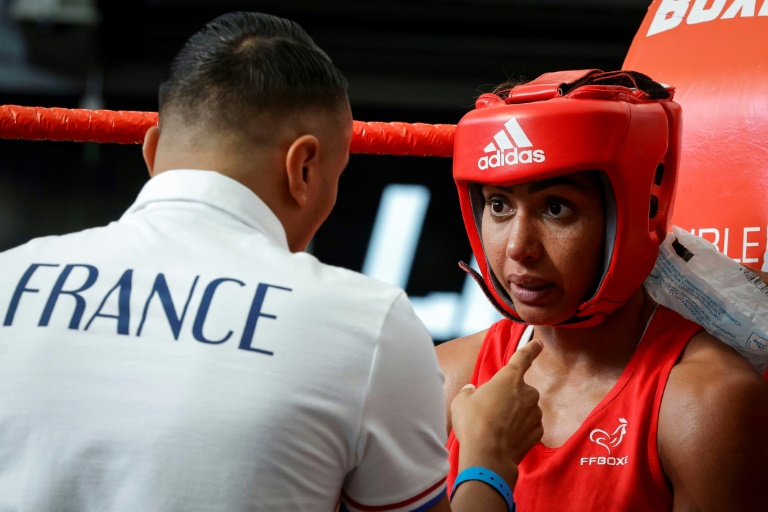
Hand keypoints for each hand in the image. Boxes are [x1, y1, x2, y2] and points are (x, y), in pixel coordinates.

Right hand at [451, 339, 542, 467]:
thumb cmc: (473, 423)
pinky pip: (528, 425)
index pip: (523, 358)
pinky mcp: (537, 432)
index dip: (531, 349)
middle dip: (508, 396)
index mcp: (509, 378)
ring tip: (495, 427)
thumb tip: (471, 391)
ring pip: (525, 408)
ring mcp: (534, 413)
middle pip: (519, 389)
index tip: (538, 343)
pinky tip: (505, 437)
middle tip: (491, 410)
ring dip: (514, 414)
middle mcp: (527, 392)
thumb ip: (469, 392)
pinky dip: (519, 429)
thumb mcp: (461, 402)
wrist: (488, 456)